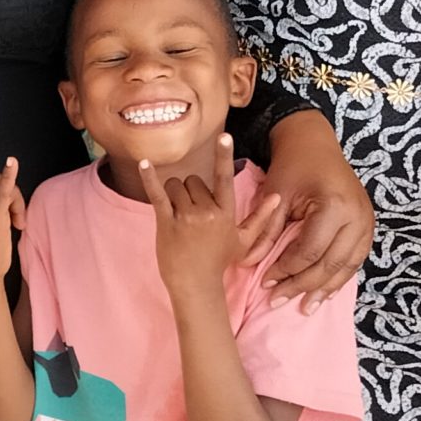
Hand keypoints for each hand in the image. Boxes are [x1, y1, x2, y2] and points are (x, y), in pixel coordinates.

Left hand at [140, 137, 249, 300]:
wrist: (196, 284)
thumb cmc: (219, 261)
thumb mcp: (244, 240)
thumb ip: (260, 217)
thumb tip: (277, 197)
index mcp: (226, 212)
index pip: (224, 178)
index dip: (224, 156)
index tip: (224, 136)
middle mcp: (207, 212)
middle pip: (193, 180)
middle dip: (189, 191)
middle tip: (190, 214)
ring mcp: (186, 217)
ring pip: (175, 185)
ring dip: (173, 194)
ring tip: (177, 215)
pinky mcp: (166, 222)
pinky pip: (157, 194)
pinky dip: (149, 178)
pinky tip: (144, 163)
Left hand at [259, 113, 372, 307]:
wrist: (315, 144)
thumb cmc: (293, 165)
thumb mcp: (275, 194)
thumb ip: (265, 231)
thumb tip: (248, 263)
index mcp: (334, 206)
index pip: (309, 251)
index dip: (286, 270)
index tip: (266, 283)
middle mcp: (356, 216)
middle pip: (329, 264)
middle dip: (302, 285)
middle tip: (278, 301)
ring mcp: (367, 222)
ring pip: (346, 267)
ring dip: (324, 289)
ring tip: (304, 307)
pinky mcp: (368, 225)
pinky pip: (355, 260)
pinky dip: (339, 278)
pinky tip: (324, 293)